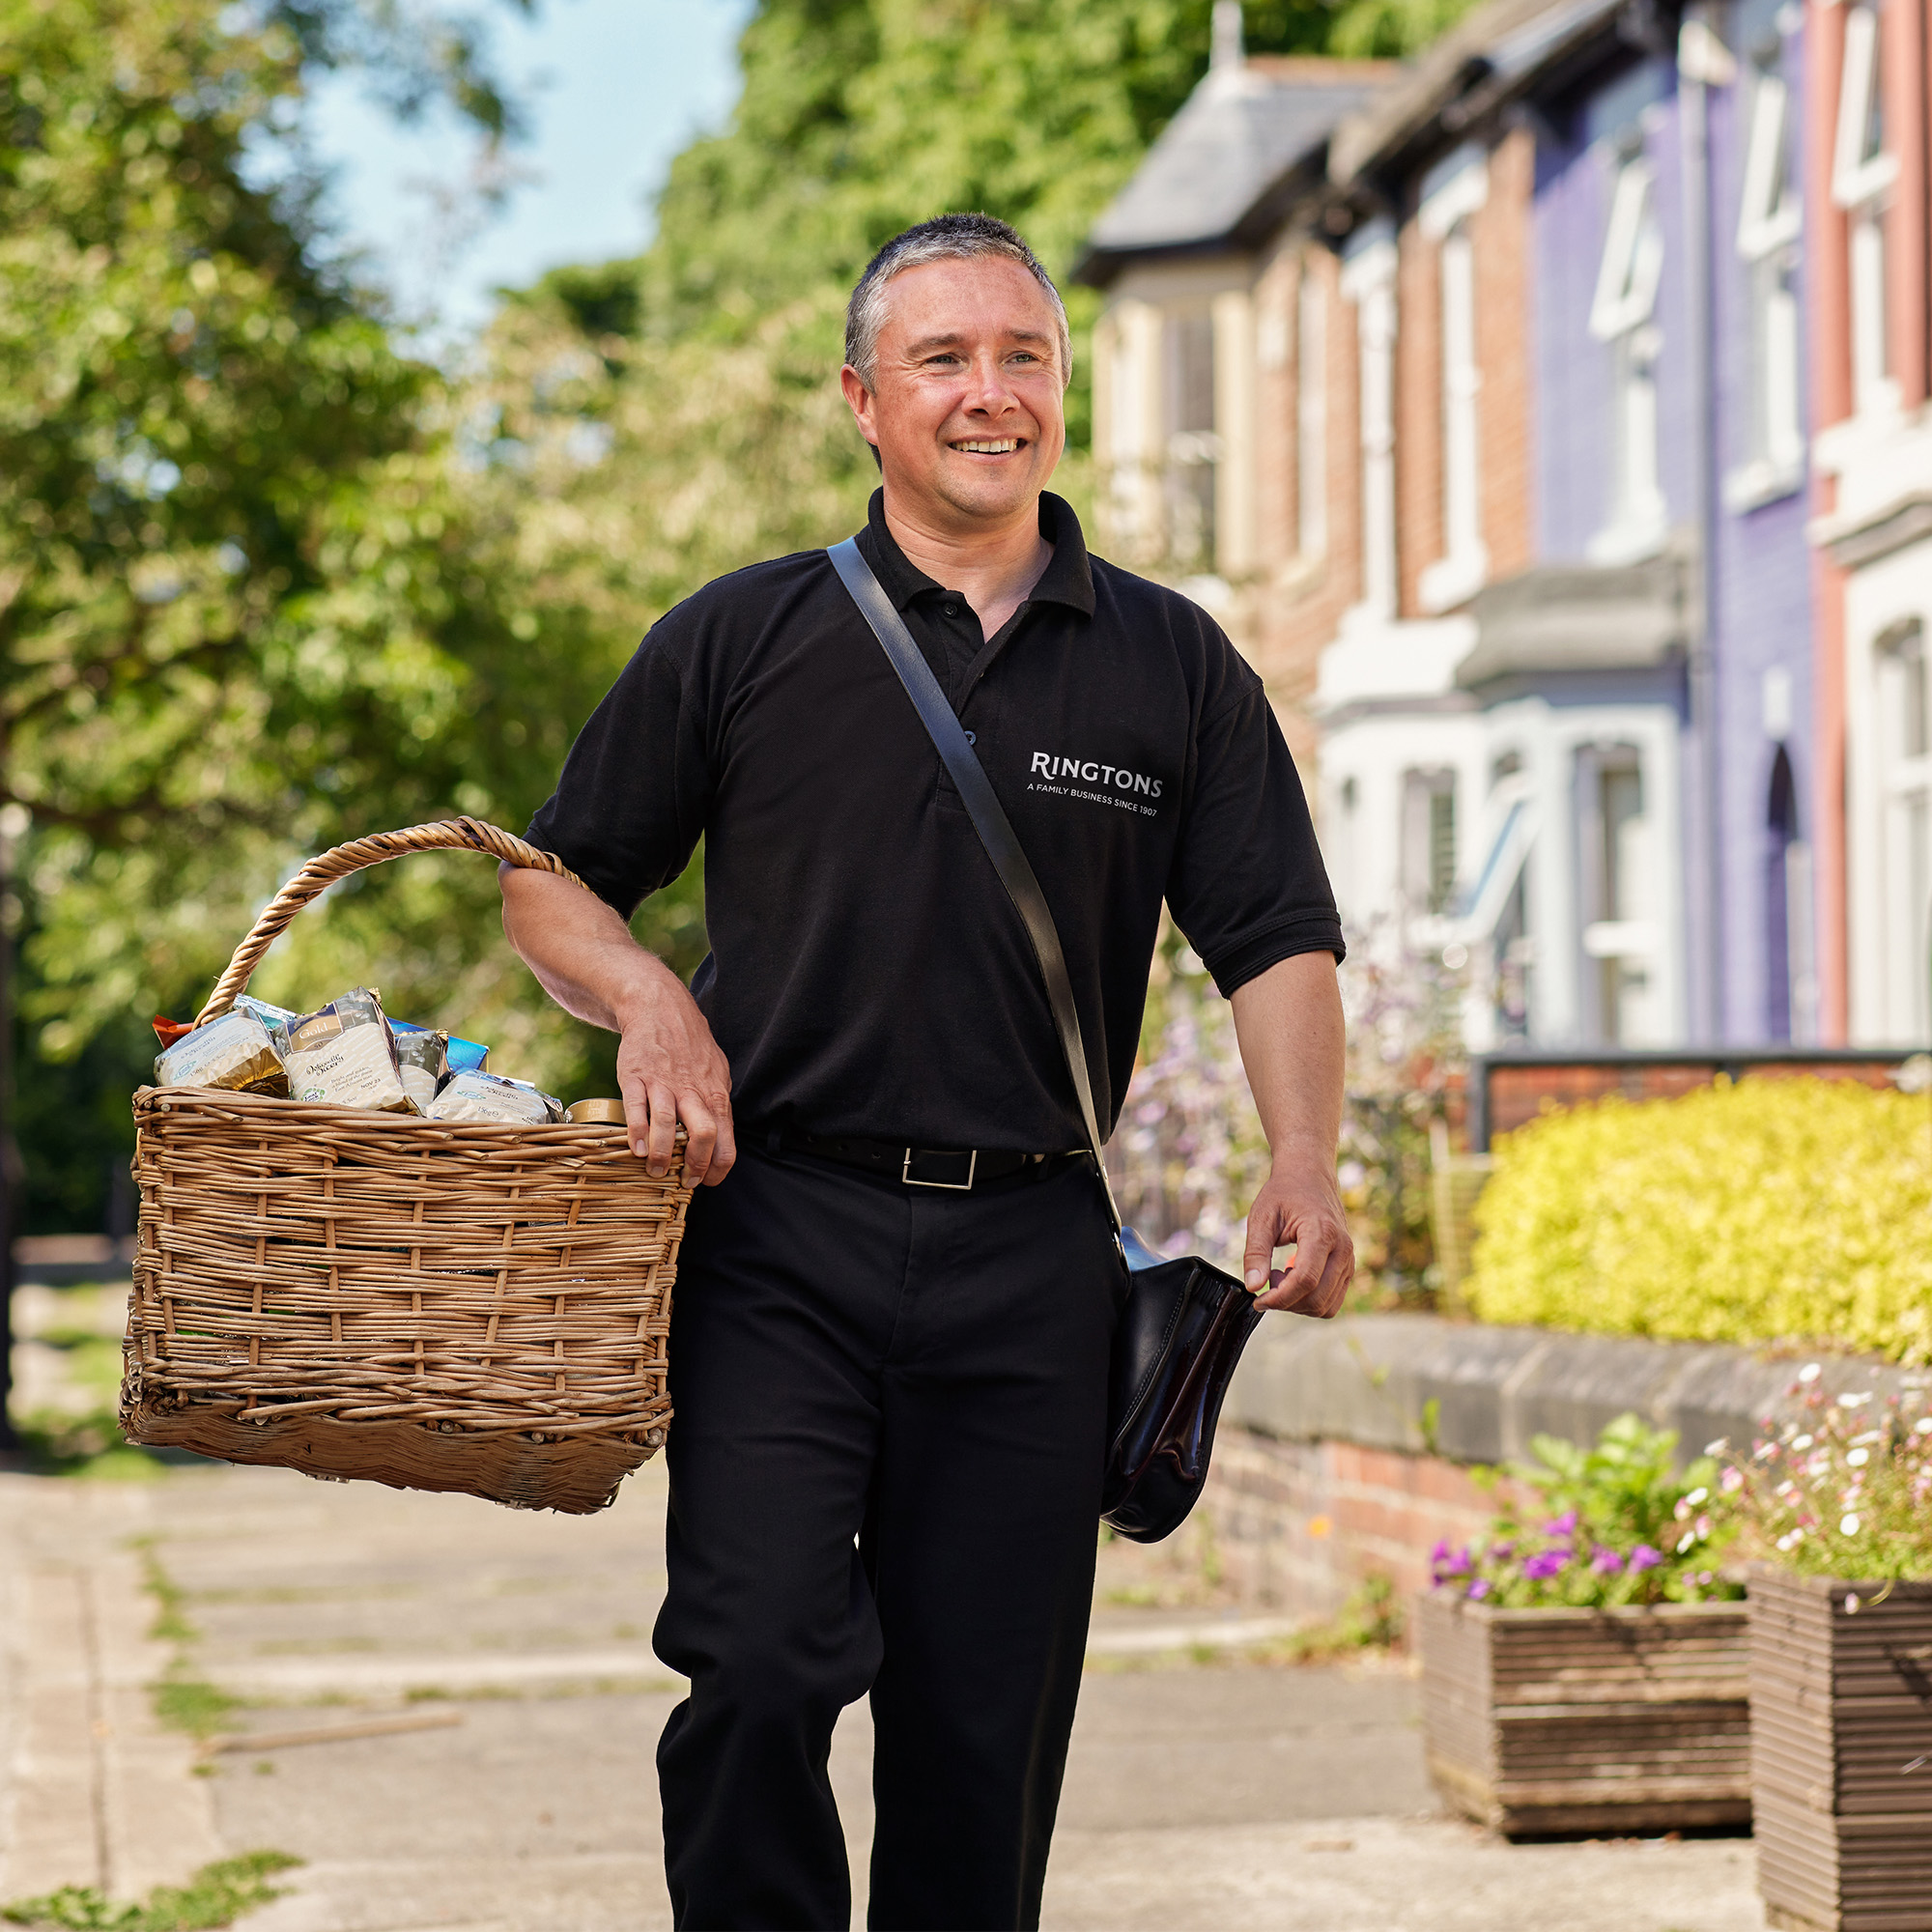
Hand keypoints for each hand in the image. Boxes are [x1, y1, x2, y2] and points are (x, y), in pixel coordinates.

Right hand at [613, 973, 735, 1186]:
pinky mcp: (636, 1077)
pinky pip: (637, 1109)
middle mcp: (692, 1091)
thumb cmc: (690, 1045)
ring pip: (666, 1125)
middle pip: (704, 1135)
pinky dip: (637, 1132)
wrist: (659, 1008)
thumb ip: (717, 1104)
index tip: (706, 1181)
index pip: (726, 1140)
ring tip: (655, 1170)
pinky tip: (636, 1148)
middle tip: (684, 1180)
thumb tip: (721, 1138)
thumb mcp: (716, 1071)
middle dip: (695, 1165)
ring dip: (661, 1154)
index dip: (718, 1168)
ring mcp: (663, 1084)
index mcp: (715, 1094)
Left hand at [1242, 1157, 1353, 1316]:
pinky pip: (1332, 1301)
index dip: (1279, 1297)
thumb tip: (1253, 1286)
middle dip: (1286, 1302)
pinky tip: (1294, 1279)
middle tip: (1268, 1279)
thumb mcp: (1261, 1217)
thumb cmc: (1284, 1193)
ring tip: (1281, 1276)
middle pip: (1317, 1298)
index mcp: (1322, 1233)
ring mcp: (1349, 1260)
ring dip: (1298, 1303)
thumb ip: (1255, 1252)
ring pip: (1326, 1305)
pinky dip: (1310, 1300)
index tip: (1258, 1299)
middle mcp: (1343, 1249)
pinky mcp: (1348, 1267)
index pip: (1305, 1280)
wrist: (1310, 1176)